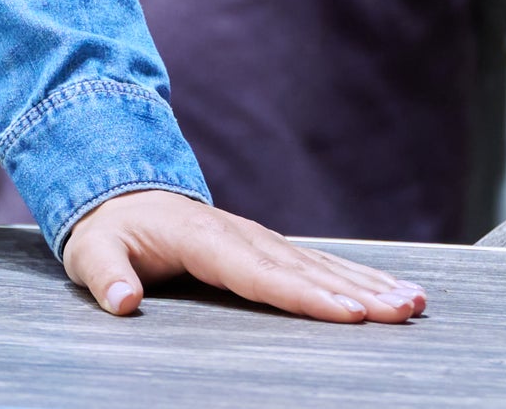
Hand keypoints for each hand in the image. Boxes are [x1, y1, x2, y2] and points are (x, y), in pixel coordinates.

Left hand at [60, 190, 423, 322]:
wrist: (116, 192)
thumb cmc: (107, 231)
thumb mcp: (91, 250)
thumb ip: (104, 275)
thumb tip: (121, 301)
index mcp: (199, 238)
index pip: (256, 272)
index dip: (302, 294)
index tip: (347, 313)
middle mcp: (239, 235)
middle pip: (302, 269)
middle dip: (355, 292)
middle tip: (401, 311)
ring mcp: (258, 238)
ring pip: (320, 264)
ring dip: (369, 283)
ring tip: (413, 303)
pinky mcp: (269, 246)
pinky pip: (320, 262)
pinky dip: (359, 276)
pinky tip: (396, 291)